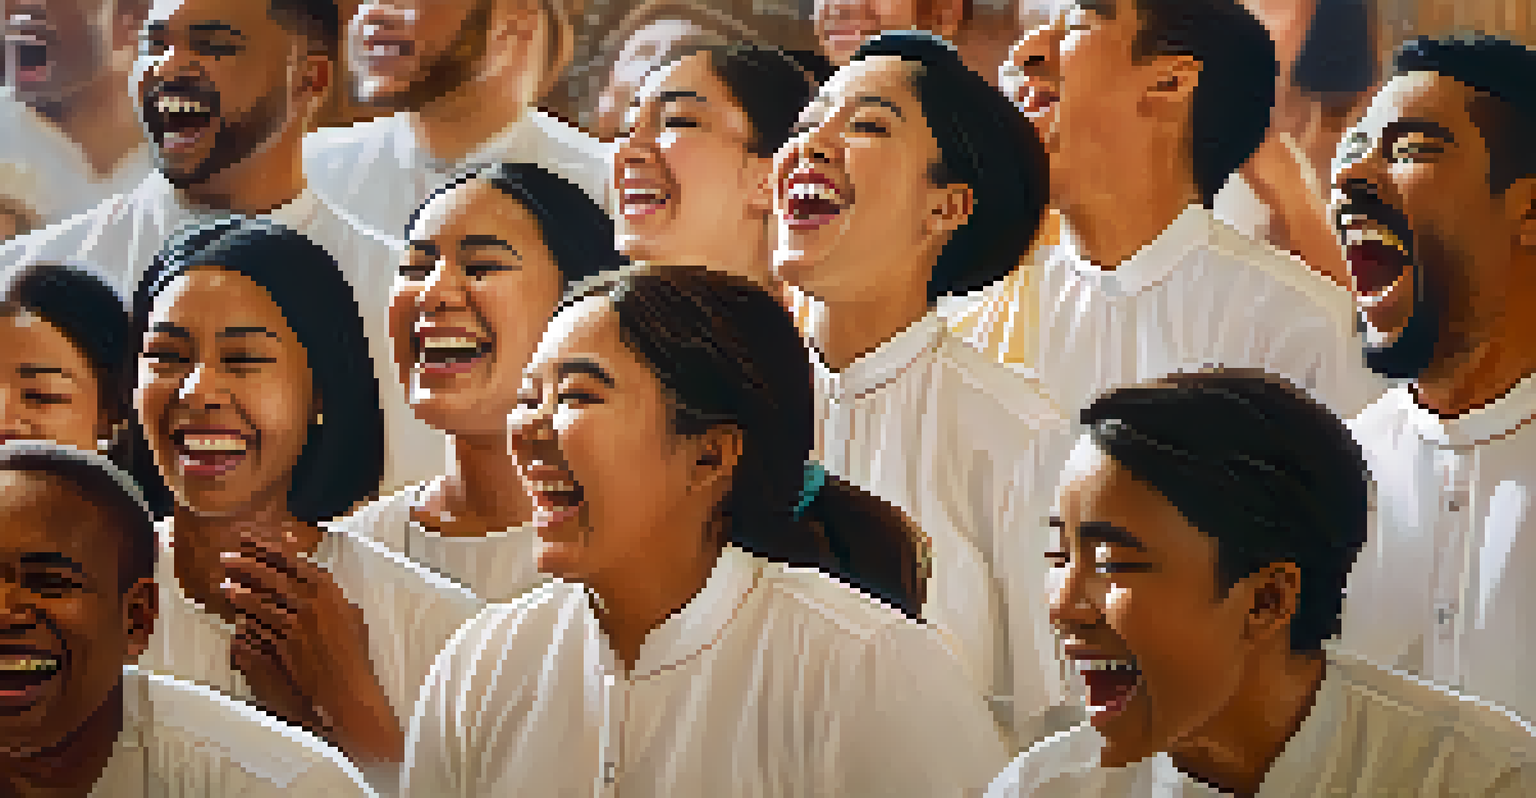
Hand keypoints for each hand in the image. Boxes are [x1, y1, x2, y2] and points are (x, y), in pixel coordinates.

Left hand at [221, 540, 402, 761]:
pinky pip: (260, 624)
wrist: (348, 687)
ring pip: (262, 599)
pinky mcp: (286, 642)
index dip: (268, 549)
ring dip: (241, 589)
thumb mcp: (350, 616)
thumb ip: (331, 597)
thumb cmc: (352, 654)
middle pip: (273, 576)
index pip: (293, 561)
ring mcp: (299, 622)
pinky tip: (235, 610)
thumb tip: (317, 581)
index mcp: (330, 590)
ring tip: (225, 581)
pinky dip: (246, 615)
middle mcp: (313, 602)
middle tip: (227, 557)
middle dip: (247, 564)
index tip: (250, 541)